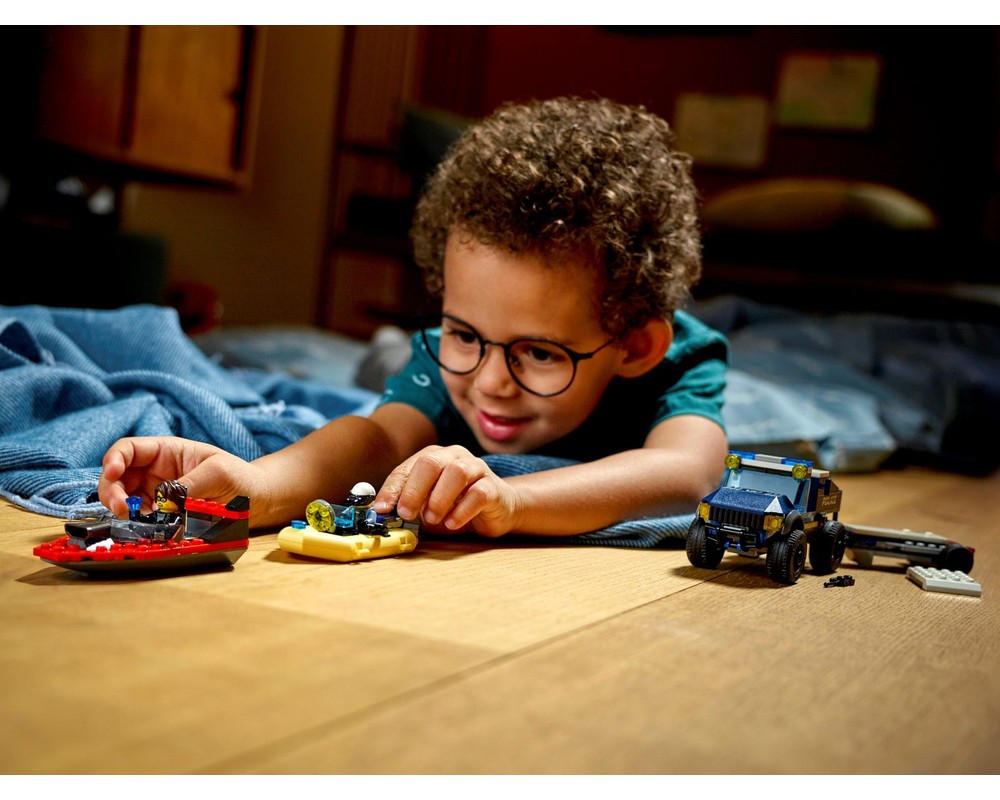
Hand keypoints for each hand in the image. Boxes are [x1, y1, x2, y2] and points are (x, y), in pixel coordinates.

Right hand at [98, 436, 263, 519]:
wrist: (258, 502)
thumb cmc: (241, 477)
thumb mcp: (218, 472)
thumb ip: (190, 484)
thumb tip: (165, 500)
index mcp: (166, 451)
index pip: (129, 449)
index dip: (114, 459)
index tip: (112, 473)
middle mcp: (155, 472)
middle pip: (117, 478)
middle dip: (112, 492)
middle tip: (122, 509)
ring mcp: (157, 495)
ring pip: (124, 501)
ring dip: (123, 511)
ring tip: (136, 521)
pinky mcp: (162, 517)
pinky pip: (141, 521)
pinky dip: (138, 526)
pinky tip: (147, 530)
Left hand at [374, 445, 521, 536]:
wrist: (498, 509)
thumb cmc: (458, 506)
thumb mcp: (428, 508)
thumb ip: (409, 508)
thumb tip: (382, 515)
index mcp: (433, 457)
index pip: (406, 468)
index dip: (391, 489)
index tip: (382, 509)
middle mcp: (454, 457)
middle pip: (431, 462)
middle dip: (414, 490)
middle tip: (406, 514)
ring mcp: (477, 469)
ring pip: (456, 472)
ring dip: (439, 499)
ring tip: (433, 519)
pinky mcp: (494, 487)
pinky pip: (478, 493)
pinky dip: (462, 510)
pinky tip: (452, 523)